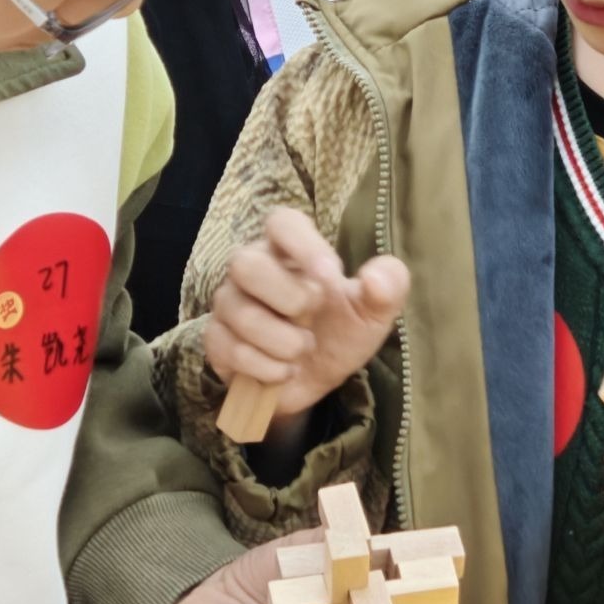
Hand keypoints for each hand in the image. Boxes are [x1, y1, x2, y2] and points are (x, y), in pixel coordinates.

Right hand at [205, 208, 409, 426]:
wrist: (312, 380)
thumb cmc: (339, 332)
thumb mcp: (373, 312)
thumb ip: (388, 287)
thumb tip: (376, 277)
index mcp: (289, 249)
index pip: (281, 223)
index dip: (302, 245)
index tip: (331, 274)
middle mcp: (252, 268)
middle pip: (244, 263)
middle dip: (287, 296)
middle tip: (313, 317)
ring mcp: (229, 303)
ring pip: (239, 312)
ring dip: (282, 341)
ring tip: (303, 351)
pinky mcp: (216, 339)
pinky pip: (230, 349)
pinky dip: (266, 367)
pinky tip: (283, 371)